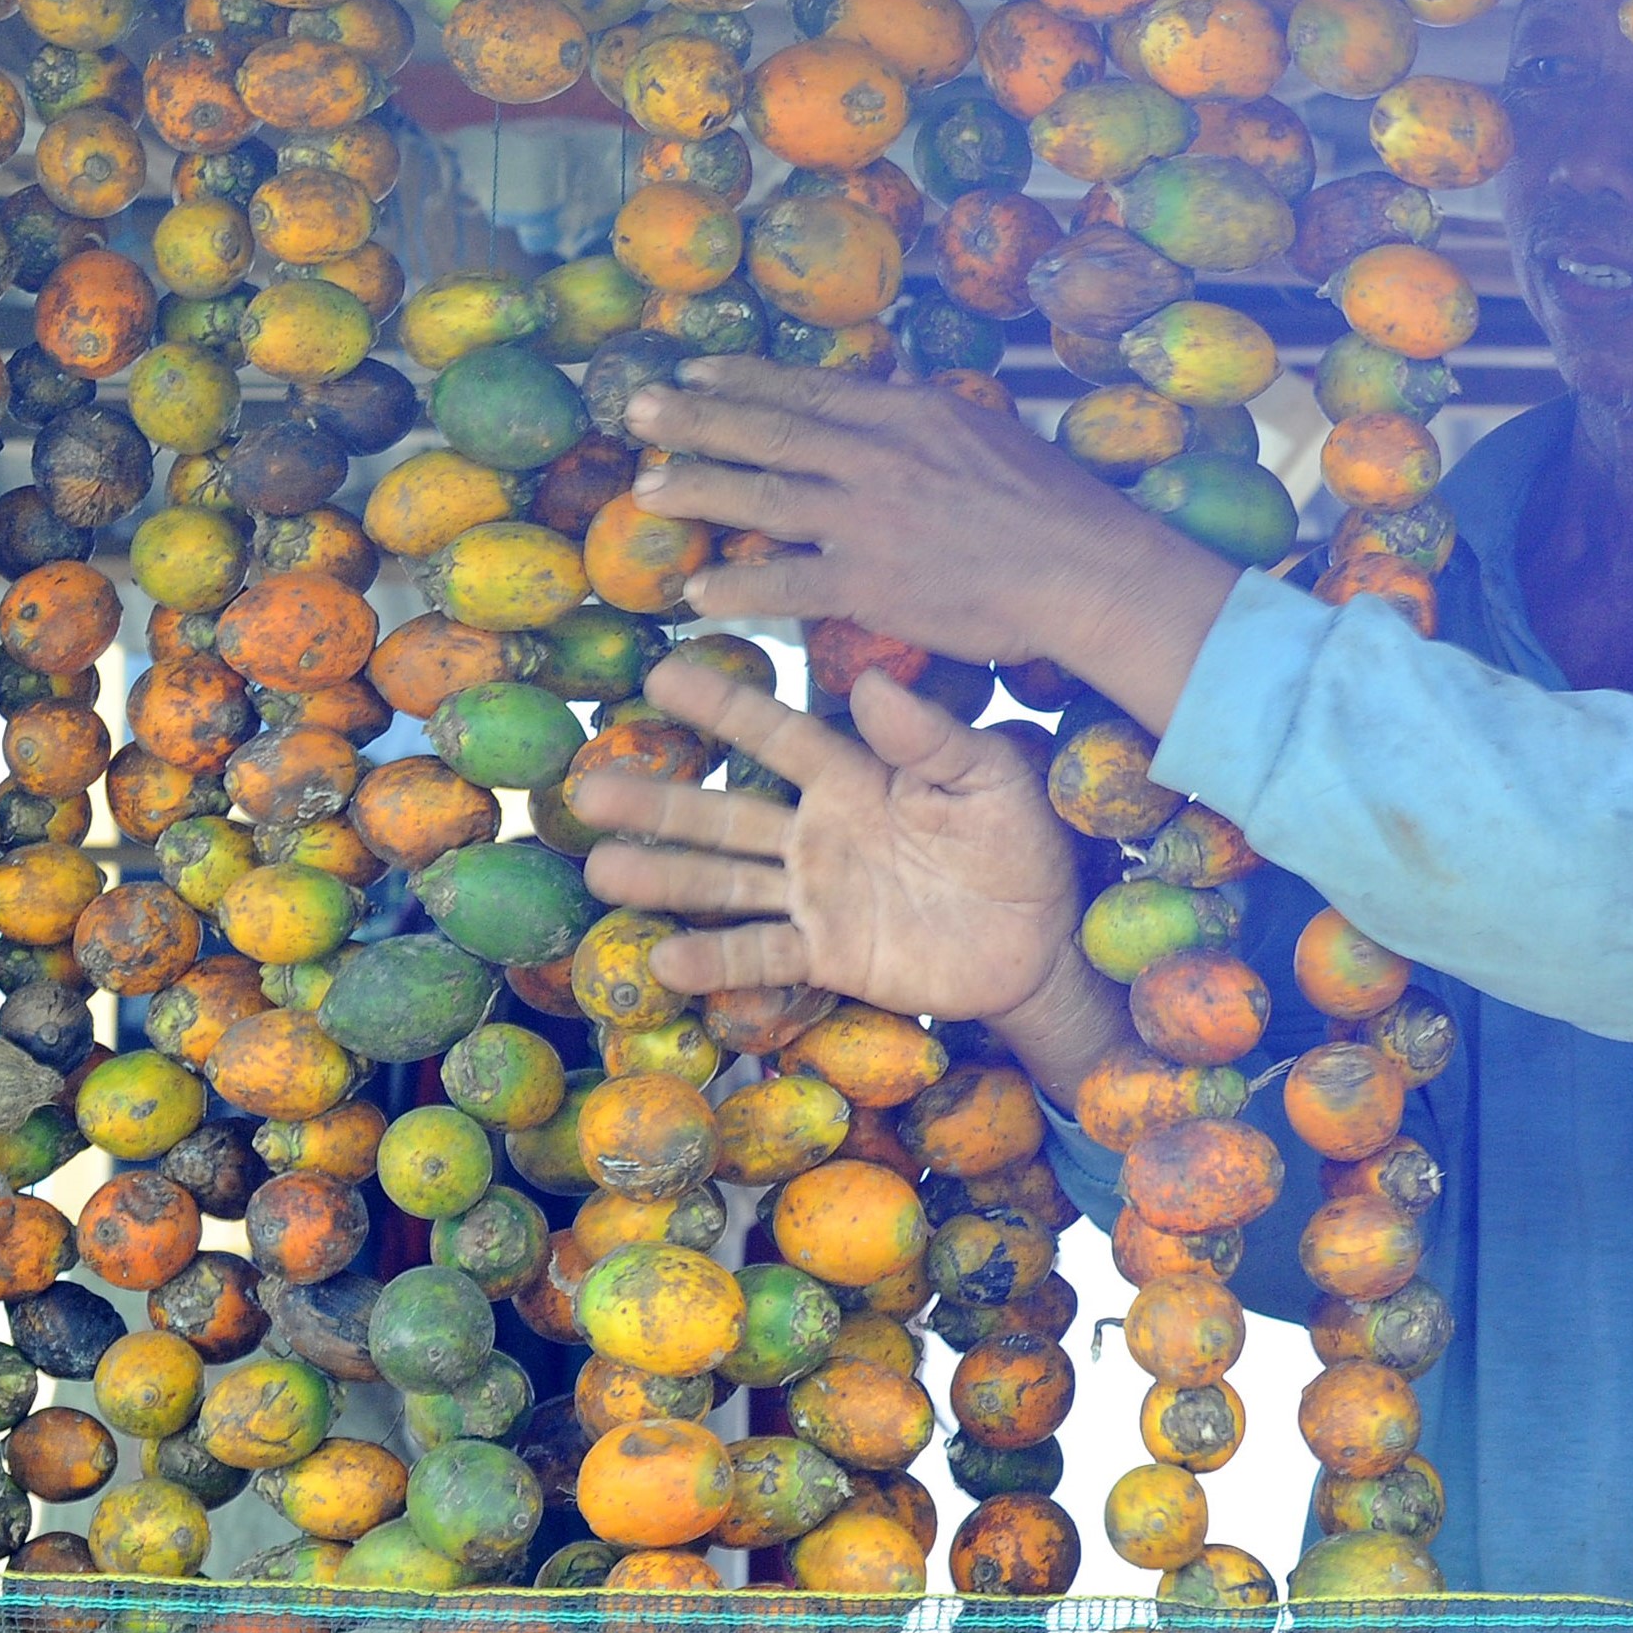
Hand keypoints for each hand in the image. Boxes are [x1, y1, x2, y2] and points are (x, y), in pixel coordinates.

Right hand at [572, 655, 1092, 1030]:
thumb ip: (930, 738)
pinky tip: (662, 958)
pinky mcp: (829, 953)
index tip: (659, 674)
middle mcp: (822, 832)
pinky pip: (762, 954)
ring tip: (599, 867)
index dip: (722, 706)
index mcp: (857, 777)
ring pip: (726, 882)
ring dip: (664, 876)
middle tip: (587, 786)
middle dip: (659, 801)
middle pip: (726, 812)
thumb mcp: (989, 779)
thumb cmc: (1021, 841)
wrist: (1045, 938)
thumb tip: (868, 685)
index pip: (778, 734)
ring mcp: (818, 895)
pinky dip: (714, 959)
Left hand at [624, 358, 1239, 727]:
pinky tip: (698, 591)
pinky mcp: (871, 582)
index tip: (691, 371)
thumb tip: (887, 380)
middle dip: (694, 419)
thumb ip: (925, 413)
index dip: (739, 379)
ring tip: (648, 490)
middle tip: (637, 411)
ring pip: (760, 497)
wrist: (1089, 569)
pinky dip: (738, 584)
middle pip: (766, 431)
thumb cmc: (1053, 506)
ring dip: (698, 490)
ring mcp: (869, 518)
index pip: (805, 389)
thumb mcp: (987, 430)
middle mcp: (877, 455)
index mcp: (906, 413)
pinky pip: (785, 580)